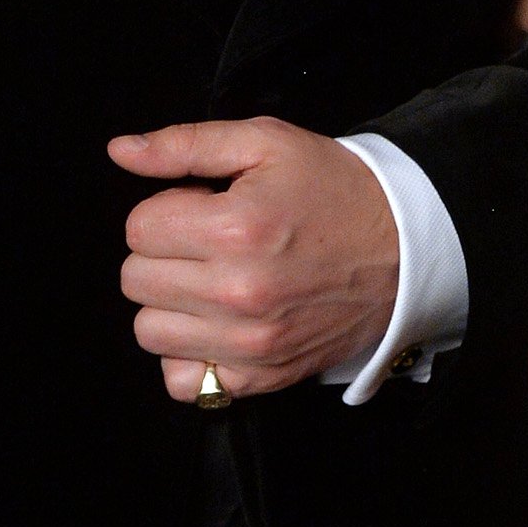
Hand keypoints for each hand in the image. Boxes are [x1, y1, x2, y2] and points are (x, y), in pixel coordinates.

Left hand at [108, 117, 399, 400]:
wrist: (406, 246)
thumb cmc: (335, 189)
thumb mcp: (266, 143)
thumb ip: (186, 144)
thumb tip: (121, 151)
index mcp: (235, 227)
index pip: (139, 227)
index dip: (166, 210)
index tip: (202, 208)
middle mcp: (238, 292)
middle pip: (135, 280)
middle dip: (163, 254)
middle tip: (208, 242)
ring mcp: (250, 343)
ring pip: (149, 331)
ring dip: (170, 305)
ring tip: (212, 282)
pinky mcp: (262, 377)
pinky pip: (182, 382)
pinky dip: (189, 357)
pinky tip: (215, 326)